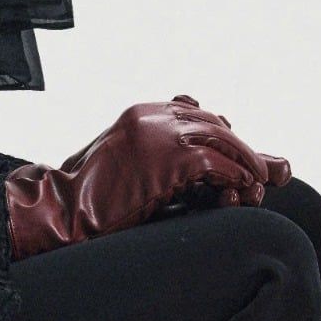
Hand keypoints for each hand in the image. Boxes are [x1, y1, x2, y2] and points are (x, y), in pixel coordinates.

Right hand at [4, 94, 290, 258]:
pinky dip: (235, 177)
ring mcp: (161, 133)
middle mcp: (153, 115)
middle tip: (257, 173)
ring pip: (222, 138)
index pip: (194, 111)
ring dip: (244, 162)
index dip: (219, 134)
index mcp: (141, 112)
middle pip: (214, 122)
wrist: (64, 208)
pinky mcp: (169, 159)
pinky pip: (217, 163)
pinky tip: (239, 192)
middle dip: (239, 148)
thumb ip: (156, 154)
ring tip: (255, 185)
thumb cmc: (87, 196)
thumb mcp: (125, 164)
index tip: (231, 158)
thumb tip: (193, 165)